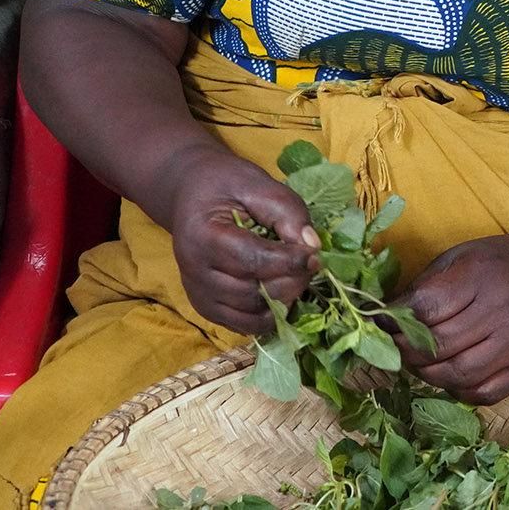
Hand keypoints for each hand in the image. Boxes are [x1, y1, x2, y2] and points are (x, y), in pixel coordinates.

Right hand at [145, 145, 319, 335]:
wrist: (191, 193)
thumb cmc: (225, 185)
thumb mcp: (257, 184)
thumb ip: (286, 211)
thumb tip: (313, 246)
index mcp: (202, 237)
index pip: (252, 260)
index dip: (289, 262)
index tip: (316, 256)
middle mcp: (194, 272)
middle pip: (253, 292)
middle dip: (291, 281)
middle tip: (311, 263)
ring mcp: (198, 294)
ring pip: (252, 314)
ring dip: (284, 299)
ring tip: (297, 275)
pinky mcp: (207, 308)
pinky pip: (245, 325)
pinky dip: (270, 315)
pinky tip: (283, 293)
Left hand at [392, 232, 508, 405]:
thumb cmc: (503, 264)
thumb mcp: (463, 256)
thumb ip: (426, 285)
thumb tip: (383, 314)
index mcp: (481, 276)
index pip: (426, 307)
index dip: (394, 319)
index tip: (377, 321)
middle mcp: (501, 312)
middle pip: (438, 345)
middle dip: (404, 351)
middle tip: (390, 347)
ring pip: (456, 375)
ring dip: (426, 374)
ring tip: (415, 362)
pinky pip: (481, 393)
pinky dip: (456, 390)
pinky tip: (447, 375)